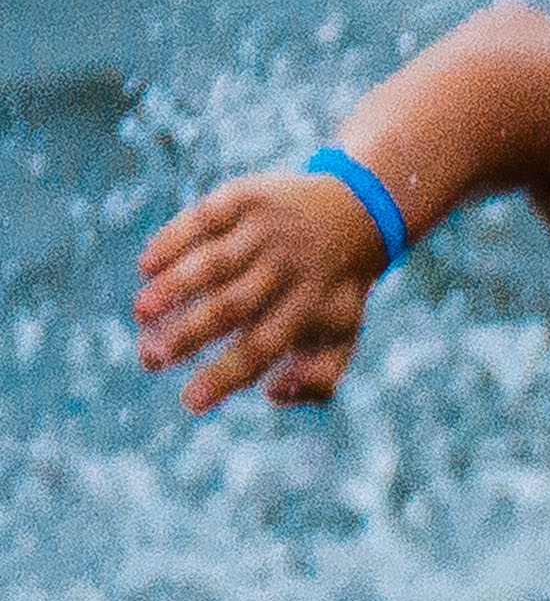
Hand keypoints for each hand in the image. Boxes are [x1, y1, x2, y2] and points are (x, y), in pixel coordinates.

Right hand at [134, 170, 394, 410]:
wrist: (356, 214)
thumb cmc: (331, 292)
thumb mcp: (341, 337)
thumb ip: (318, 379)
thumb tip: (273, 394)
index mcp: (309, 309)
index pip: (262, 348)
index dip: (224, 376)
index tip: (189, 403)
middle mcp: (287, 270)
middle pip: (231, 306)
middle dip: (187, 335)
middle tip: (150, 359)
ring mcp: (266, 231)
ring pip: (213, 262)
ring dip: (172, 288)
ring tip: (141, 314)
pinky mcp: (246, 197)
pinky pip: (203, 218)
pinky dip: (172, 240)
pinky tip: (145, 268)